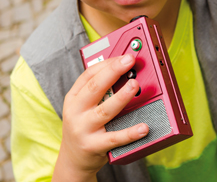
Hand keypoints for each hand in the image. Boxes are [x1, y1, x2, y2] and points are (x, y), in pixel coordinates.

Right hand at [54, 55, 148, 179]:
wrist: (73, 159)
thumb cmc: (83, 127)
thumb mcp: (82, 107)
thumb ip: (98, 91)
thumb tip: (123, 72)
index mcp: (73, 98)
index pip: (89, 75)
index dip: (107, 64)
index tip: (124, 56)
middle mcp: (76, 112)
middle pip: (95, 87)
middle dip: (113, 71)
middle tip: (130, 61)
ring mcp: (84, 129)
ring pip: (105, 110)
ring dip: (122, 97)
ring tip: (135, 85)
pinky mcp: (94, 146)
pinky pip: (115, 138)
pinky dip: (130, 133)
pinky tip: (143, 127)